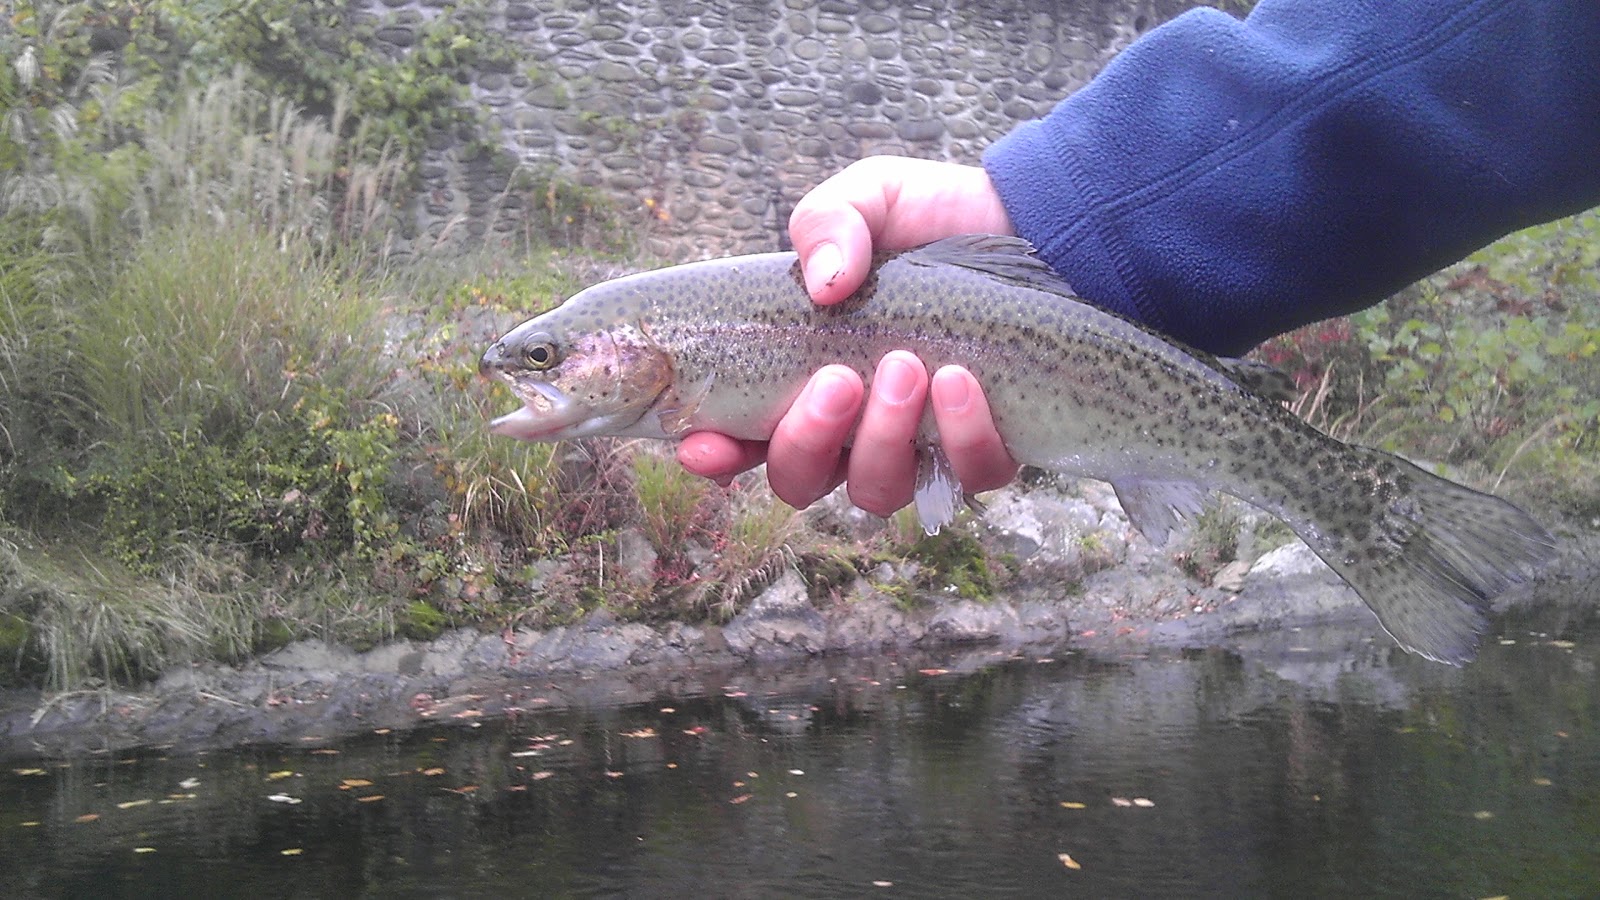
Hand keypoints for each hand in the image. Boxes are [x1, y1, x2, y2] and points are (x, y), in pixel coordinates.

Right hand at [677, 157, 1020, 515]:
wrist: (1033, 222)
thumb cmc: (932, 220)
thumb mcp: (869, 197)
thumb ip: (828, 222)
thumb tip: (824, 284)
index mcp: (802, 377)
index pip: (740, 440)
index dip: (715, 454)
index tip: (703, 441)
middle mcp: (852, 428)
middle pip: (801, 481)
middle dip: (807, 440)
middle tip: (838, 381)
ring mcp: (917, 448)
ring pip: (877, 491)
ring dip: (882, 439)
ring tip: (906, 368)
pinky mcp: (987, 450)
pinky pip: (968, 476)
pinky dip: (962, 436)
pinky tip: (961, 380)